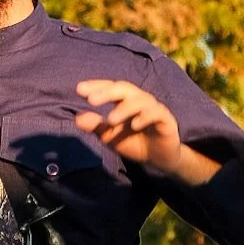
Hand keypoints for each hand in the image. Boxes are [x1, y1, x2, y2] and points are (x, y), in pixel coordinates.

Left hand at [75, 80, 219, 182]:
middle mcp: (139, 100)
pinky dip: (145, 117)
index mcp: (125, 101)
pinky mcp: (166, 119)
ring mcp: (153, 108)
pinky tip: (134, 125)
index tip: (79, 89)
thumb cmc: (134, 143)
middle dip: (107, 92)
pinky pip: (156, 113)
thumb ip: (96, 126)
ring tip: (110, 120)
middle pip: (124, 88)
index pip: (110, 88)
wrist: (158, 159)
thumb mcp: (110, 137)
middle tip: (91, 99)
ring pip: (140, 100)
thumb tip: (77, 118)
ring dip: (124, 108)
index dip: (96, 86)